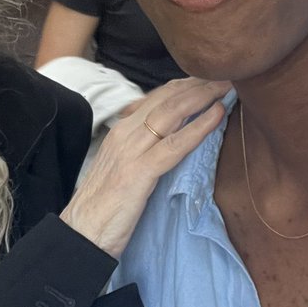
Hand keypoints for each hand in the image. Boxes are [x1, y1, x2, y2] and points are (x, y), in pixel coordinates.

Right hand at [61, 77, 228, 257]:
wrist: (81, 232)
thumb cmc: (104, 206)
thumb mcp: (122, 168)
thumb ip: (141, 150)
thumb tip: (167, 142)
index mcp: (121, 131)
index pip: (157, 98)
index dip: (185, 86)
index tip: (209, 79)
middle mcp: (125, 133)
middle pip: (167, 99)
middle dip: (198, 84)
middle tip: (226, 74)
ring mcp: (131, 151)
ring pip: (171, 114)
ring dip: (202, 97)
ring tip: (227, 86)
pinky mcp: (139, 172)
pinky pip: (174, 145)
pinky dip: (198, 127)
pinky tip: (217, 116)